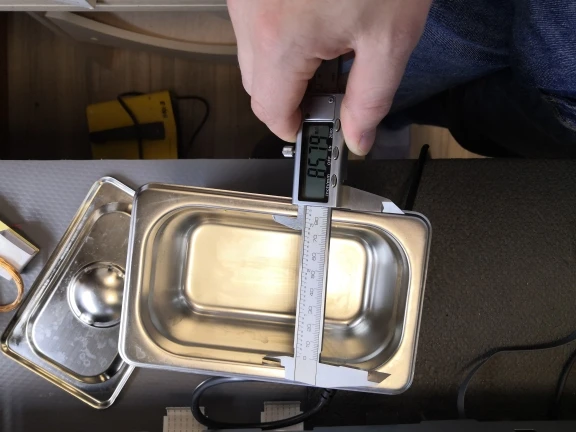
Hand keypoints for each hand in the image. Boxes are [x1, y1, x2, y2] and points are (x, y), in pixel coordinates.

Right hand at [228, 0, 431, 154]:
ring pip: (256, 55)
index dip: (296, 128)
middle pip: (259, 85)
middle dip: (293, 97)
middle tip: (334, 89)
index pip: (270, 111)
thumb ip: (371, 99)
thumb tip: (358, 137)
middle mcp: (250, 15)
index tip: (318, 128)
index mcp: (280, 39)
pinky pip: (257, 23)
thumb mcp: (390, 37)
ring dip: (288, 65)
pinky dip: (283, 35)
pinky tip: (317, 17)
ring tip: (333, 42)